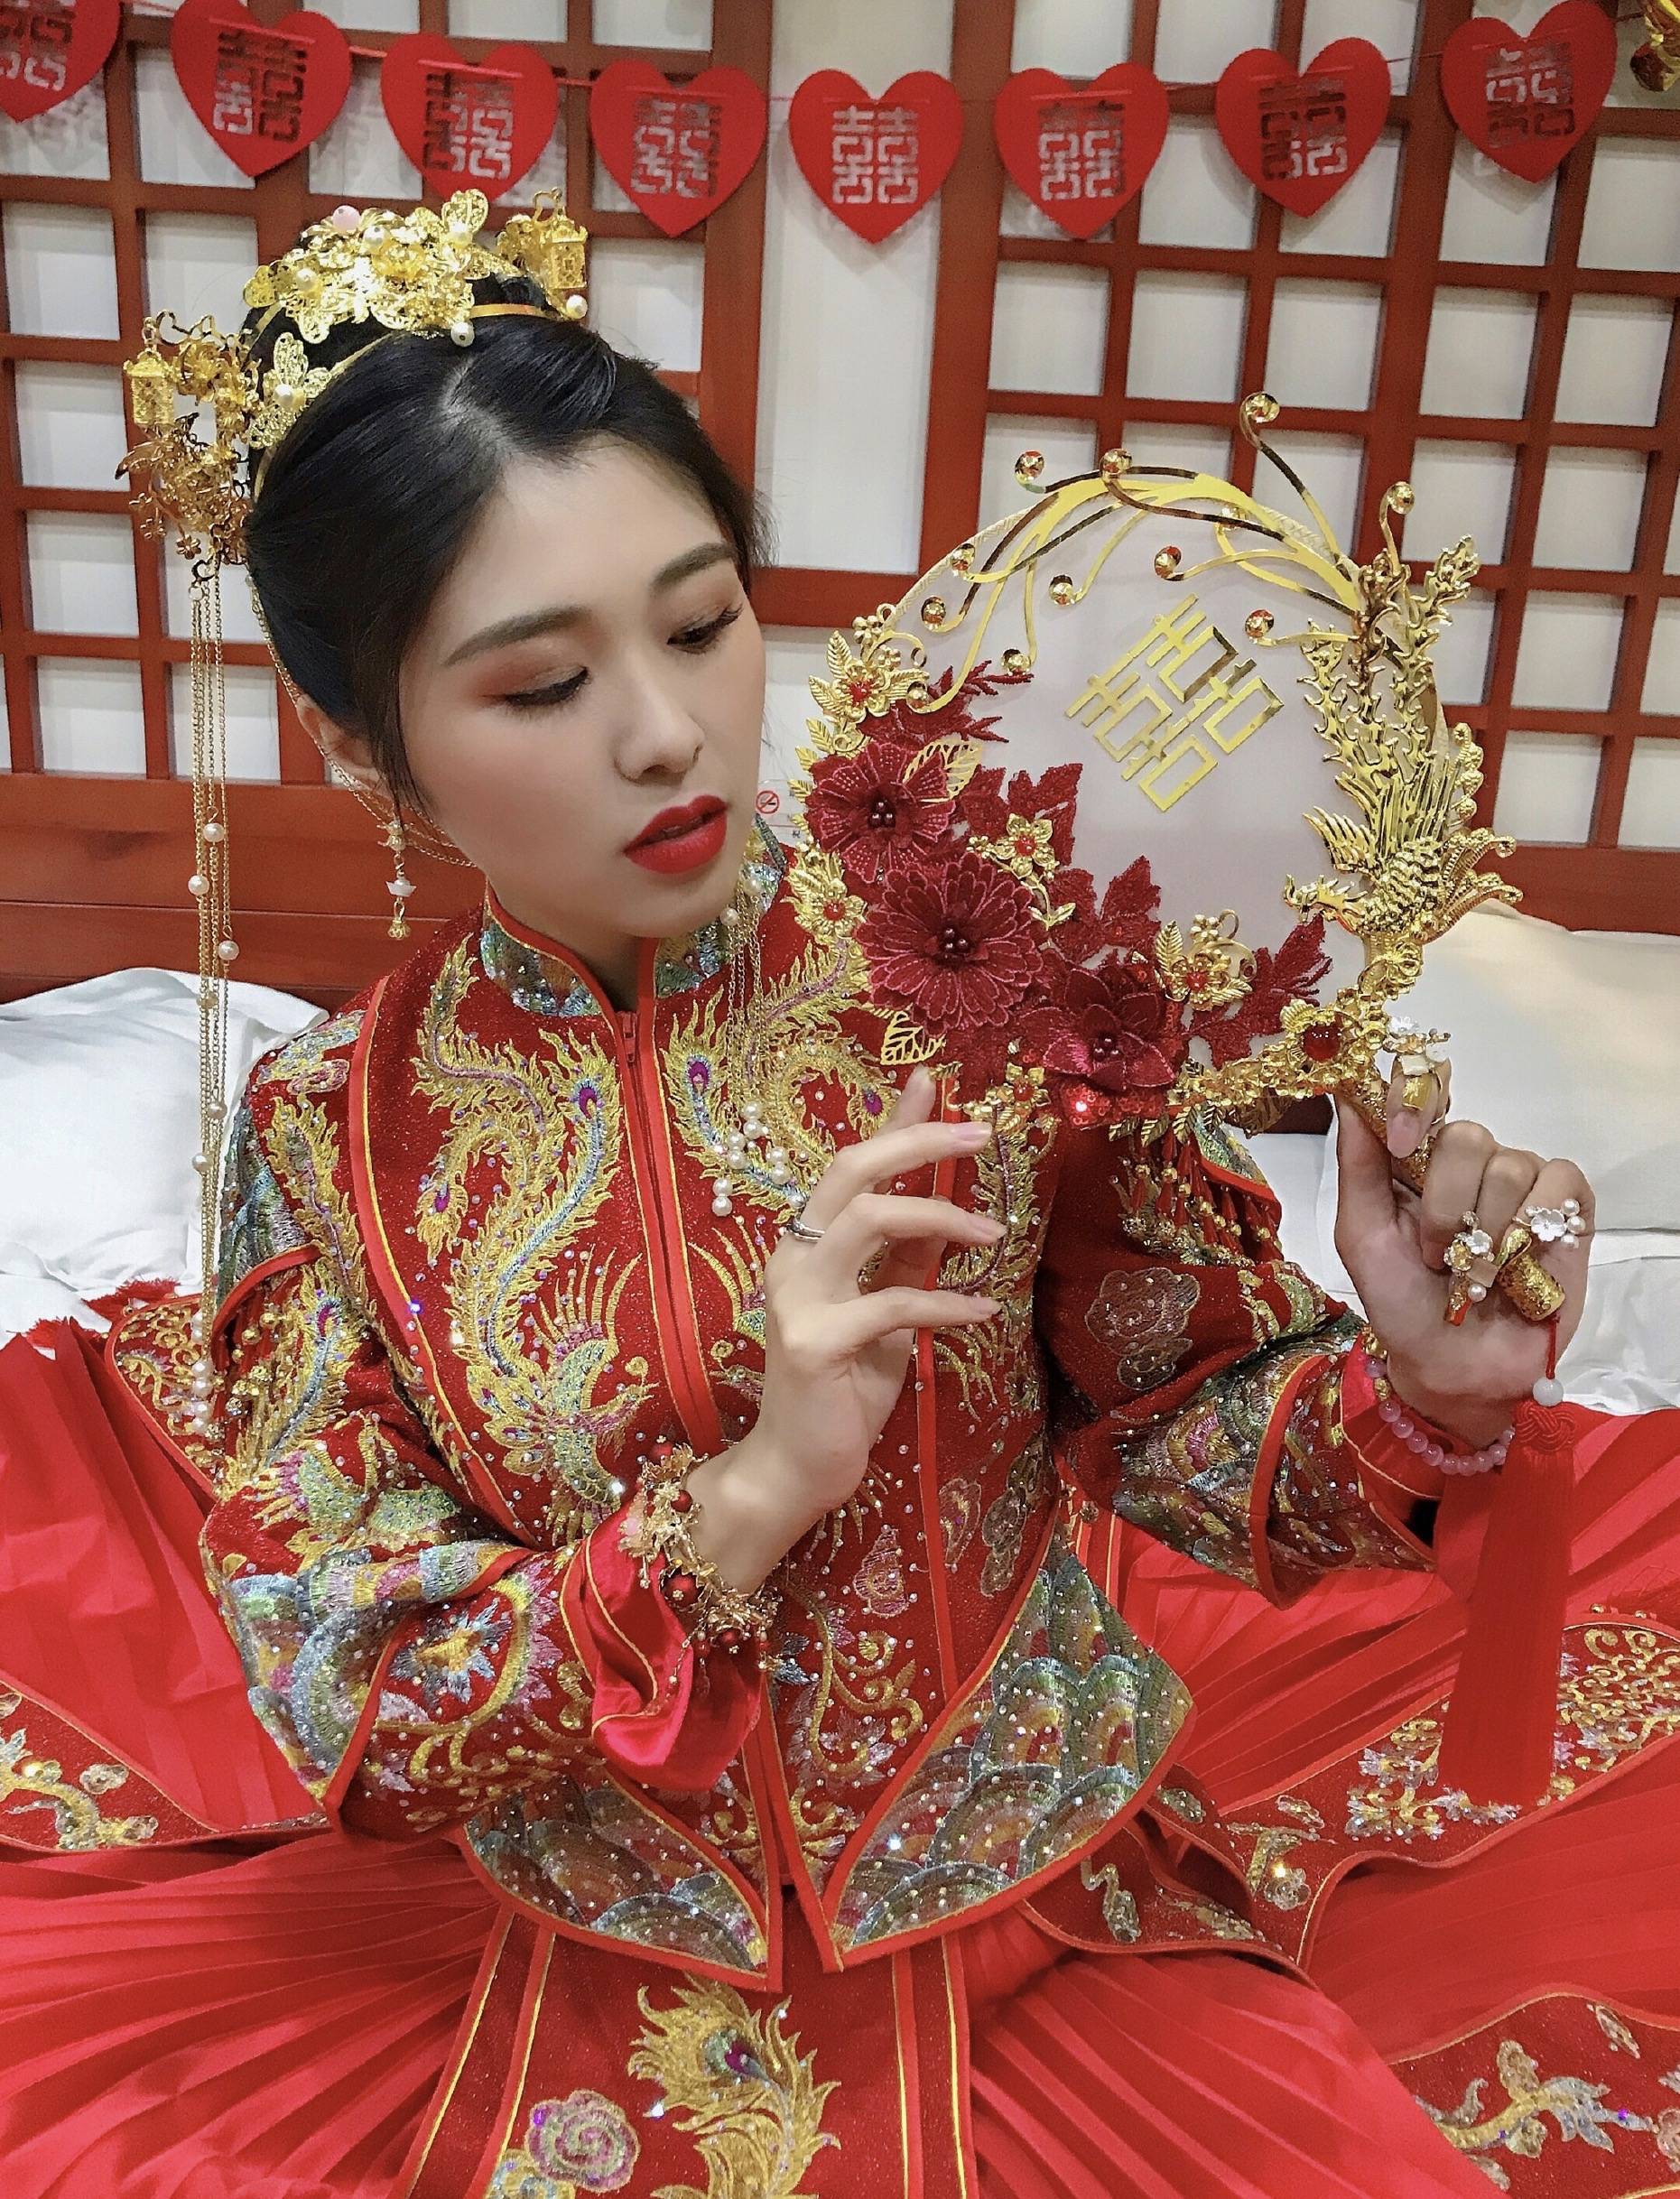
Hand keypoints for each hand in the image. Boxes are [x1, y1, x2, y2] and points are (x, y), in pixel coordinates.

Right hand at [730, 1066, 999, 1534]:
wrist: (798, 1468)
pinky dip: (946, 1302)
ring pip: (868, 1219)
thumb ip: (908, 1259)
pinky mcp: (814, 1343)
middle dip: (917, 1141)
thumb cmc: (842, 1390)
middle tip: (981, 1133)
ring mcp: (798, 1298)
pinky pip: (891, 1303)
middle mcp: (793, 1257)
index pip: (853, 1166)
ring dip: (940, 1214)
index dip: (895, 1121)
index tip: (934, 1081)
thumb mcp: (886, 1314)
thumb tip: (949, 1205)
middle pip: (852, 1170)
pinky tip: (983, 1310)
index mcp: (808, 1244)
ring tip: (995, 1229)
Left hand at [1332, 1067, 1593, 1444]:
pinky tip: (1516, 1261)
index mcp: (1416, 1160)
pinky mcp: (1567, 1206)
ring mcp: (1521, 1181)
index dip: (1415, 1102)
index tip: (1402, 1140)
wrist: (1454, 1366)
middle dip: (1443, 1202)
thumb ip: (1358, 1165)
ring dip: (1482, 1230)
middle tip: (1434, 1254)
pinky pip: (1558, 1180)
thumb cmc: (1400, 1303)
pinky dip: (1531, 1224)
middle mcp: (1470, 1163)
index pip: (1423, 1096)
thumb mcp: (1361, 1236)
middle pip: (1466, 1135)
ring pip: (1509, 1164)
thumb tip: (1350, 1096)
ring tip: (1472, 1273)